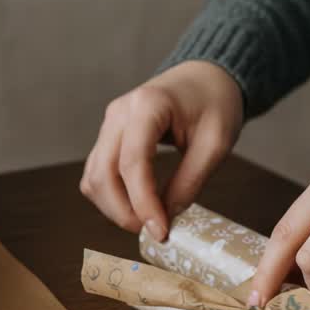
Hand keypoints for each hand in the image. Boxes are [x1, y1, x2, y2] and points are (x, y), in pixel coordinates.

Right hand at [80, 60, 242, 239]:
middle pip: (103, 173)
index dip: (143, 202)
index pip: (133, 162)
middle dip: (123, 211)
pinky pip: (96, 174)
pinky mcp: (107, 138)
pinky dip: (110, 197)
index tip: (160, 231)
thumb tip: (167, 217)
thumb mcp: (216, 143)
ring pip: (93, 178)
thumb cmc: (214, 104)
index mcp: (148, 105)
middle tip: (153, 231)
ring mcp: (108, 125)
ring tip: (145, 220)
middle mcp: (119, 113)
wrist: (204, 79)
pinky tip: (135, 206)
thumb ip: (190, 180)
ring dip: (113, 207)